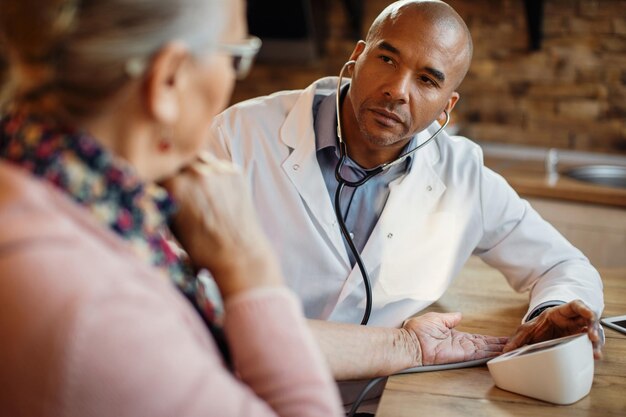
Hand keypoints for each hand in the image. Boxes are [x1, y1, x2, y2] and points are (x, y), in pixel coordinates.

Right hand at [163, 152, 281, 298]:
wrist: (239, 256)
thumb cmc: (201, 249)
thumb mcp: (171, 226)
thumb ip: (162, 202)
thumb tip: (154, 188)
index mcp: (174, 185)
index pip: (157, 169)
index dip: (156, 176)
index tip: (158, 184)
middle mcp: (196, 173)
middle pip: (178, 161)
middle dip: (176, 171)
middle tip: (180, 187)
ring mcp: (218, 171)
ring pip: (200, 158)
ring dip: (195, 168)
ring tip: (198, 189)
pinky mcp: (236, 173)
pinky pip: (219, 166)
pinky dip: (215, 175)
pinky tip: (216, 193)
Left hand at [403, 312, 508, 365]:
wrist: (410, 342)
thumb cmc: (418, 331)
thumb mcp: (437, 319)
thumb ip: (450, 318)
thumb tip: (459, 315)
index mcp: (456, 336)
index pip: (478, 338)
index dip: (491, 339)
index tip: (503, 339)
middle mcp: (461, 344)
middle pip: (485, 345)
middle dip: (500, 345)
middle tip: (516, 344)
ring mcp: (462, 351)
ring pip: (485, 350)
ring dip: (499, 349)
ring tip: (515, 349)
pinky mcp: (460, 355)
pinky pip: (478, 354)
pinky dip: (490, 353)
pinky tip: (501, 353)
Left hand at [503, 300, 602, 358]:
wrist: (544, 335)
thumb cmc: (540, 328)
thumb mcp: (528, 330)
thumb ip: (518, 339)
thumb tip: (505, 350)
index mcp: (561, 313)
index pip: (575, 305)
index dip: (583, 308)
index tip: (588, 313)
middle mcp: (574, 320)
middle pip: (588, 318)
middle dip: (592, 326)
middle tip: (591, 336)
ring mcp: (579, 331)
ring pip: (593, 333)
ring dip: (595, 342)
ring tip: (594, 352)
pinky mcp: (581, 342)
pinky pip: (590, 345)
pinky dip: (592, 350)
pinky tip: (594, 356)